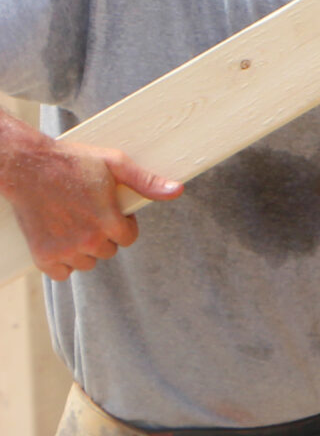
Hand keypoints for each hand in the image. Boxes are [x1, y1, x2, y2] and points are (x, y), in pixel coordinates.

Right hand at [0, 135, 182, 281]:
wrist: (26, 166)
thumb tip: (178, 191)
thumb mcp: (115, 164)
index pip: (128, 238)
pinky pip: (62, 273)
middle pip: (108, 251)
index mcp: (108, 221)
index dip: (122, 223)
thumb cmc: (72, 162)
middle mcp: (87, 240)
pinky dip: (61, 262)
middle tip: (88, 213)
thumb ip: (146, 182)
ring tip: (72, 223)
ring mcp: (63, 250)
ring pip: (87, 263)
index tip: (109, 210)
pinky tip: (59, 240)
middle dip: (103, 235)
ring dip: (83, 249)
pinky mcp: (43, 256)